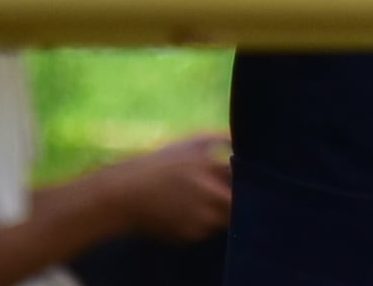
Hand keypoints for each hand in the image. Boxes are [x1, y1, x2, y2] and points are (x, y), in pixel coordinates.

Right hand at [55, 134, 233, 247]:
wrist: (124, 195)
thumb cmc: (160, 164)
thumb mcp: (191, 142)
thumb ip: (221, 138)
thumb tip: (244, 140)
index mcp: (210, 166)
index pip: (245, 177)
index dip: (248, 178)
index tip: (243, 176)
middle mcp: (208, 194)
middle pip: (237, 202)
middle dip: (235, 198)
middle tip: (222, 190)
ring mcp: (199, 217)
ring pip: (222, 219)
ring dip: (217, 212)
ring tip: (196, 199)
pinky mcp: (189, 235)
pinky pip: (205, 231)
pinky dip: (201, 223)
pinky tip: (183, 211)